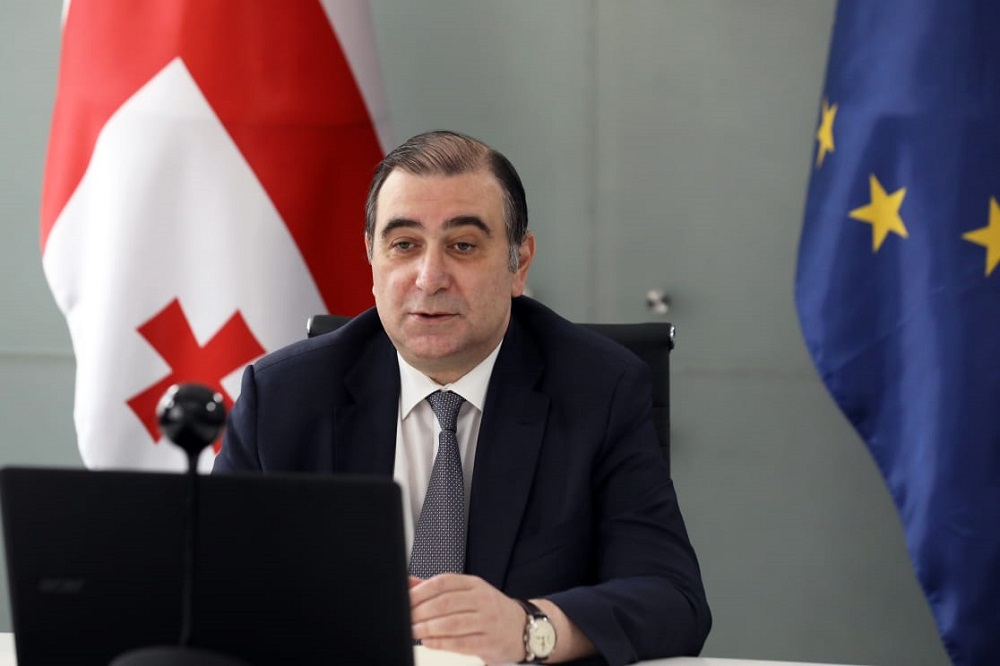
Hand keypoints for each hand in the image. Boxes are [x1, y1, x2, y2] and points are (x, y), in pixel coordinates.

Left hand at [409, 574, 524, 664]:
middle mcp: (483, 599)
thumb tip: (409, 583)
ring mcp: (488, 621)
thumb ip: (438, 589)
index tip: (406, 599)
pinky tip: (428, 642)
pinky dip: (442, 643)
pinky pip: (462, 643)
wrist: (522, 629)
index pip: (444, 582)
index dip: (422, 591)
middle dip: (421, 611)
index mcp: (475, 584)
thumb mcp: (468, 593)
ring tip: (413, 630)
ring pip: (453, 623)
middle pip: (446, 603)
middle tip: (406, 617)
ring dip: (428, 628)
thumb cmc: (490, 610)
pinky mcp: (490, 642)